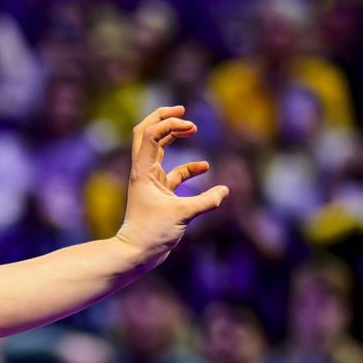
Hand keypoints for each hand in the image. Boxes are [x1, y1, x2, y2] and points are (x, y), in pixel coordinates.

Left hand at [113, 106, 227, 264]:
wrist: (136, 253)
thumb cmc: (152, 234)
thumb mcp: (182, 215)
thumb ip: (206, 201)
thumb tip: (226, 190)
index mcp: (143, 170)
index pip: (150, 133)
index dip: (169, 122)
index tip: (189, 125)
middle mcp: (143, 171)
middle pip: (146, 133)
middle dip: (162, 117)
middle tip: (182, 109)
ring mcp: (150, 181)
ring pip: (158, 148)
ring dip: (173, 135)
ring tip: (192, 127)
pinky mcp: (159, 193)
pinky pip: (174, 173)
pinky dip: (187, 167)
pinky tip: (205, 168)